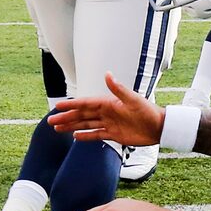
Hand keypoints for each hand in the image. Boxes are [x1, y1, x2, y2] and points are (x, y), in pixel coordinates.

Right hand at [48, 72, 165, 149]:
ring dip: (72, 126)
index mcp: (109, 103)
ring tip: (58, 128)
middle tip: (51, 121)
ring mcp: (109, 124)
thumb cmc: (148, 111)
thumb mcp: (133, 99)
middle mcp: (106, 113)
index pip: (86, 104)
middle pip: (82, 115)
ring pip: (86, 124)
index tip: (58, 106)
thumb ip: (118, 89)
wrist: (159, 127)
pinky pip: (96, 134)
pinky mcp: (114, 135)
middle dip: (66, 117)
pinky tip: (75, 136)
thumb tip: (107, 74)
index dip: (71, 105)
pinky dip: (85, 135)